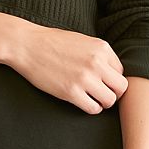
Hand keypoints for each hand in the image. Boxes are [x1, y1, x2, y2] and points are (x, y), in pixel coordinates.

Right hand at [7, 23, 127, 114]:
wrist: (27, 45)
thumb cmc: (52, 42)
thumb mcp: (82, 40)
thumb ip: (99, 54)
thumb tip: (112, 72)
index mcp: (101, 48)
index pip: (121, 71)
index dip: (112, 78)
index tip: (102, 80)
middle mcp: (96, 63)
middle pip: (121, 87)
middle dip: (113, 92)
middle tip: (102, 93)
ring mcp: (84, 78)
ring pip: (110, 100)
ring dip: (102, 102)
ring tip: (92, 98)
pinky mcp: (71, 92)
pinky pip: (93, 108)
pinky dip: (91, 108)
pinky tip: (82, 101)